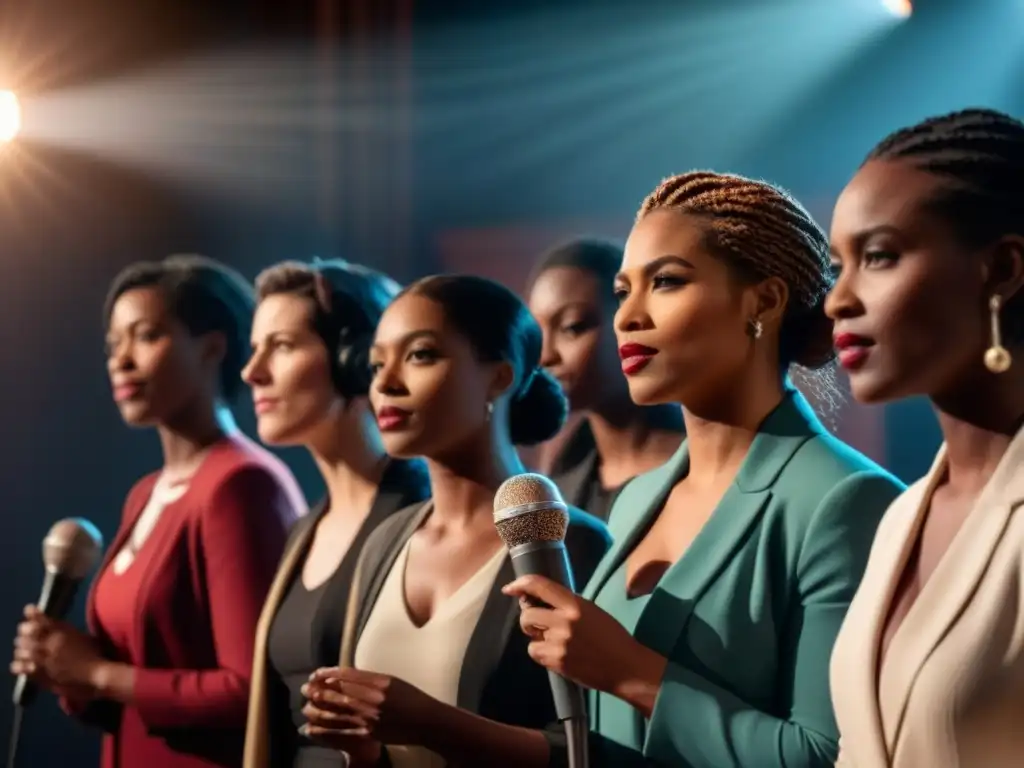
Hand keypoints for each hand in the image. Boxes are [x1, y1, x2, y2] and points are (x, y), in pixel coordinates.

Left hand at [10, 605, 105, 696]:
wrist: (96, 674)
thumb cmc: (95, 655)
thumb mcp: (84, 636)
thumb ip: (68, 631)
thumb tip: (58, 627)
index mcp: (62, 631)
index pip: (40, 618)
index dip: (32, 614)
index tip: (29, 610)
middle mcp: (49, 642)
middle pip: (26, 633)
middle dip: (24, 633)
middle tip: (26, 636)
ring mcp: (43, 658)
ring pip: (20, 650)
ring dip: (22, 649)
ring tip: (25, 651)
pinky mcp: (39, 673)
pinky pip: (20, 667)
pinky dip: (19, 665)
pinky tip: (23, 665)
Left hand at [302, 667, 437, 745]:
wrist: (426, 721)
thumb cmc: (412, 698)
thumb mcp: (393, 681)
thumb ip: (372, 679)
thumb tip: (349, 677)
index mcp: (380, 681)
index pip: (349, 675)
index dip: (330, 674)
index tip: (317, 674)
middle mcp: (374, 698)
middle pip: (340, 691)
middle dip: (320, 689)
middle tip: (305, 688)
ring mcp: (371, 716)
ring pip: (340, 711)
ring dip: (321, 707)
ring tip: (308, 704)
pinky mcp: (370, 732)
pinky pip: (344, 730)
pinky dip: (327, 729)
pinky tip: (315, 727)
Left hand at [502, 575, 667, 705]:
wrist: (626, 667)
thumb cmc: (611, 637)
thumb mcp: (590, 611)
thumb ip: (565, 605)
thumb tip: (537, 602)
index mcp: (574, 604)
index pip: (540, 586)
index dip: (520, 585)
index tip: (510, 589)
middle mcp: (564, 621)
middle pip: (527, 614)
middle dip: (529, 619)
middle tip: (540, 625)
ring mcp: (559, 643)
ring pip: (529, 635)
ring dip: (536, 637)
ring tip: (555, 642)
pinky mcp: (557, 662)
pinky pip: (535, 653)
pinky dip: (541, 653)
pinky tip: (558, 655)